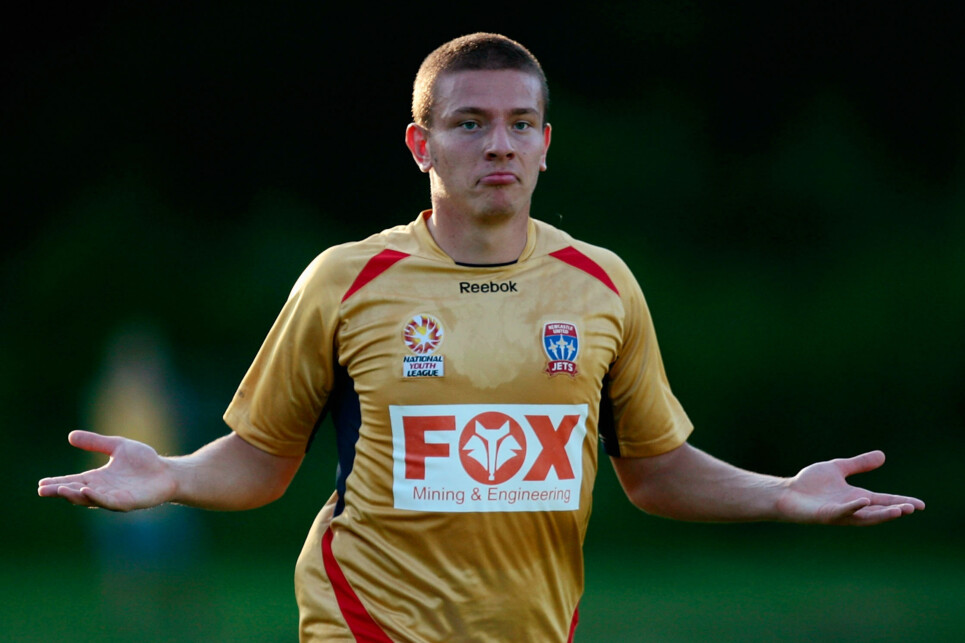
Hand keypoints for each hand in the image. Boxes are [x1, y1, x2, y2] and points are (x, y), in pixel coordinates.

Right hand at [38, 431, 176, 510]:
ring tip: (61, 490)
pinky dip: (97, 497)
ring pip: (90, 499)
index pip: (73, 481)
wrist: (168, 472)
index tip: (40, 483)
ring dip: (75, 495)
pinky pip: (109, 501)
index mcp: (98, 478)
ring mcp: (114, 498)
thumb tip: (70, 436)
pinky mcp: (127, 502)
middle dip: (60, 491)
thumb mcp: (117, 446)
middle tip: (43, 490)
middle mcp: (102, 490)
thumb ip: (96, 442)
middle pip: (76, 492)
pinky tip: (87, 491)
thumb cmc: (144, 461)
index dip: (57, 483)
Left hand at [777, 451, 924, 525]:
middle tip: (912, 508)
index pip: (884, 500)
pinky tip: (863, 501)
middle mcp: (852, 507)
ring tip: (899, 510)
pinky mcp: (826, 514)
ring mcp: (840, 513)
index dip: (901, 502)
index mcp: (857, 497)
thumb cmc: (810, 484)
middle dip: (895, 510)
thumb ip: (859, 464)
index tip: (921, 505)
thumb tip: (883, 455)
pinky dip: (853, 507)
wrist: (787, 493)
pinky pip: (842, 512)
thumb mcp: (838, 468)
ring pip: (865, 516)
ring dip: (882, 514)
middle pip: (878, 511)